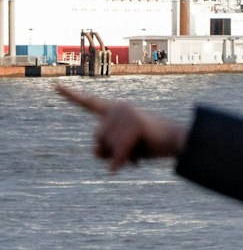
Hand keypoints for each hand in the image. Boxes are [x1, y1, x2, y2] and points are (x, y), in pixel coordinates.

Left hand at [56, 85, 187, 171]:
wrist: (180, 141)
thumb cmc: (151, 144)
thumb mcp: (122, 146)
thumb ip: (105, 147)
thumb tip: (98, 152)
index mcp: (116, 109)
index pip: (89, 103)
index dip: (71, 95)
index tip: (55, 87)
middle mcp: (119, 108)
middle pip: (98, 140)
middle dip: (111, 151)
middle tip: (134, 148)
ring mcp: (127, 115)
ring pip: (108, 148)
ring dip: (122, 156)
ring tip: (141, 149)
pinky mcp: (135, 125)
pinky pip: (120, 153)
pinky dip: (123, 162)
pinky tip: (134, 163)